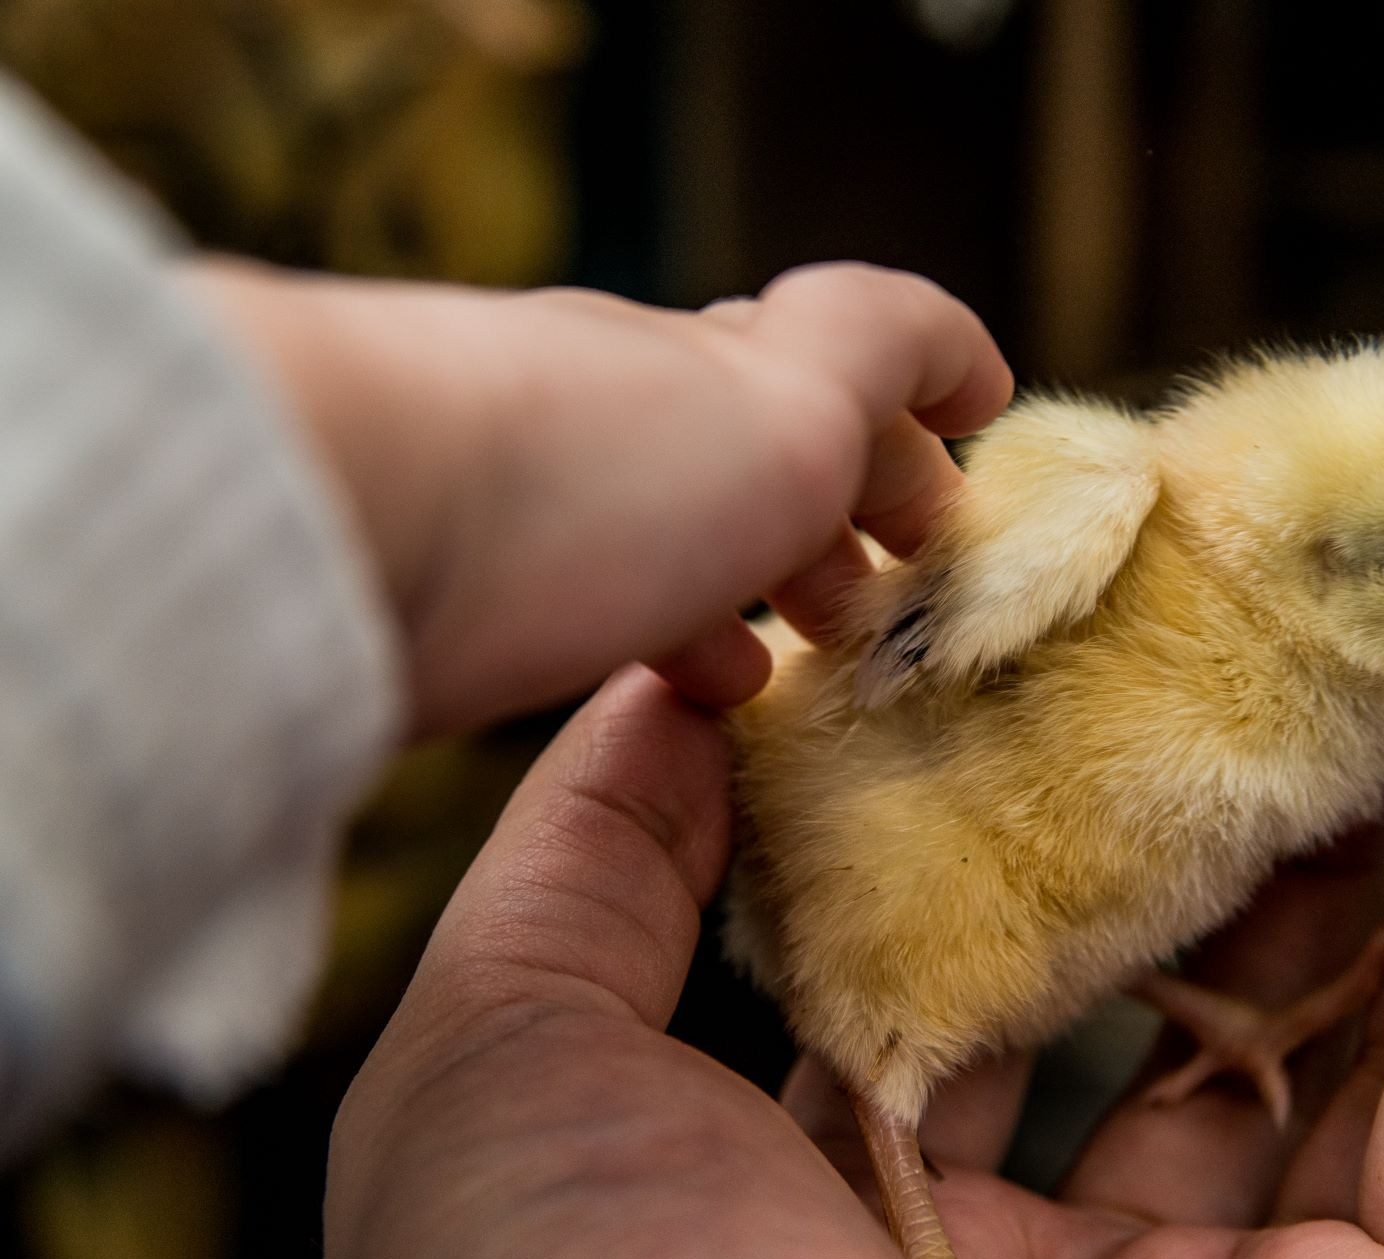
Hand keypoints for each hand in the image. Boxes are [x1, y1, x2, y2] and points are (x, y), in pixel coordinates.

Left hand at [182, 260, 1012, 733]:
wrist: (345, 536)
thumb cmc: (595, 470)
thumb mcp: (791, 397)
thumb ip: (884, 353)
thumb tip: (954, 354)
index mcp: (713, 365)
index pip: (833, 361)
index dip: (910, 420)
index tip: (962, 483)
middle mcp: (629, 414)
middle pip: (757, 450)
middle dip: (839, 516)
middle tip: (895, 602)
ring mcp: (548, 501)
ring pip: (682, 533)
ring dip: (756, 586)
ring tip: (809, 670)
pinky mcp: (477, 589)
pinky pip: (606, 603)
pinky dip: (670, 643)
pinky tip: (688, 703)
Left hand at [327, 667, 1383, 1258]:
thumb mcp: (507, 1077)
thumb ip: (589, 871)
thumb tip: (686, 685)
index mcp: (856, 1210)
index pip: (977, 950)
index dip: (1031, 770)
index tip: (1079, 603)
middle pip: (1193, 967)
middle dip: (1247, 770)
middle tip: (1291, 580)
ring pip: (1367, 1009)